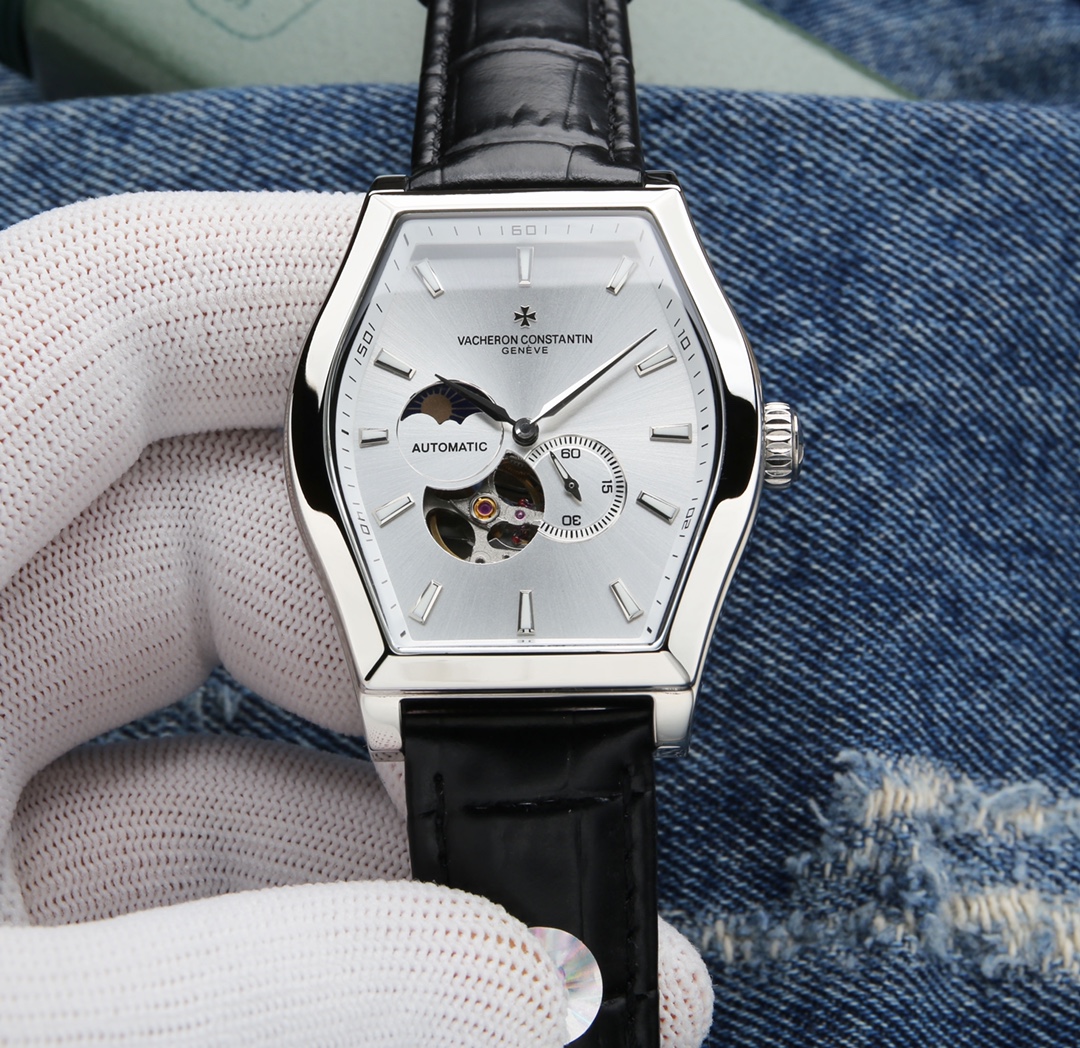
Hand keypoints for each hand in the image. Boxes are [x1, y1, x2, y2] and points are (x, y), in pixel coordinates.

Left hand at [0, 194, 713, 1044]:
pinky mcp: (1, 856)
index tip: (517, 318)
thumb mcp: (19, 1040)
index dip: (321, 283)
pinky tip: (457, 971)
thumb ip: (276, 991)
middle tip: (588, 683)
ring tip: (554, 901)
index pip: (110, 317)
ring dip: (411, 787)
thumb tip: (531, 987)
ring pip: (226, 691)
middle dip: (431, 598)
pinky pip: (190, 814)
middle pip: (216, 513)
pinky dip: (331, 878)